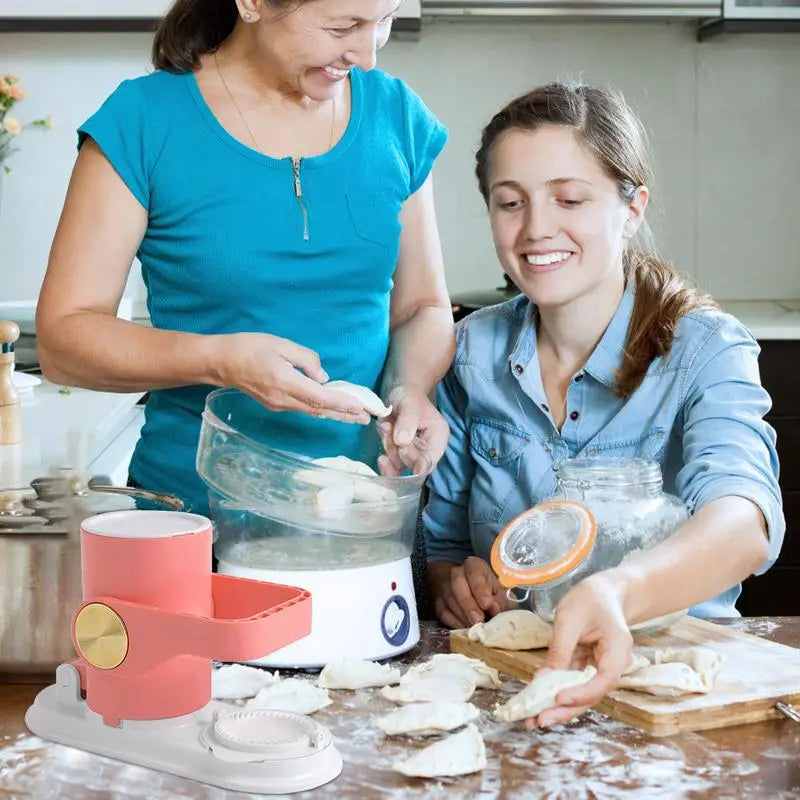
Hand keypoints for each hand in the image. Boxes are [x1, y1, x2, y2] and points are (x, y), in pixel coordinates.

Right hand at [220, 333, 370, 423]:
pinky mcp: (276, 405)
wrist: (221, 362)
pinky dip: (322, 410)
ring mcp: (278, 405)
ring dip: (335, 415)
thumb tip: (323, 377)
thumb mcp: (281, 344)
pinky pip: (304, 409)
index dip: (341, 403)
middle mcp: (282, 399)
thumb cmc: (249, 347)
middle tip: (366, 418)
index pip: (319, 397)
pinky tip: (333, 410)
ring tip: (355, 417)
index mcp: (284, 382)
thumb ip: (306, 360)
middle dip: (344, 414)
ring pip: (312, 412)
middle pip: (319, 410)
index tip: (359, 407)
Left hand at [376, 385, 448, 475]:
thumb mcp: (409, 404)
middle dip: (400, 450)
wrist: (398, 394)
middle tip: (388, 428)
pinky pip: (392, 467)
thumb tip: (401, 442)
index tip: (416, 470)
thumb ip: (407, 422)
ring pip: (400, 464)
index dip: (424, 465)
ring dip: (390, 448)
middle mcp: (428, 449)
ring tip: (386, 426)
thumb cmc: (409, 396)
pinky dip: (385, 462)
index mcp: (438, 436)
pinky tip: (381, 457)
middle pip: (415, 463)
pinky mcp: (399, 456)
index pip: (432, 457)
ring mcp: (413, 454)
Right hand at [431, 557, 511, 628]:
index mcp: (474, 566)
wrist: (467, 589)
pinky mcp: (438, 603)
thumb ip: (499, 600)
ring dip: (463, 616)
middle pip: (458, 585)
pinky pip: (443, 613)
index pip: (474, 573)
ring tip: (475, 628)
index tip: (487, 604)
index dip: (480, 589)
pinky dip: (455, 623)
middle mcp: (457, 573)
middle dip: (469, 605)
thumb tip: (495, 610)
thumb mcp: (497, 590)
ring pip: (450, 600)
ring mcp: (445, 588)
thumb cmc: (487, 590)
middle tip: (478, 620)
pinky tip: (465, 629)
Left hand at [525, 571, 632, 728]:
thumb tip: (542, 680)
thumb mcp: (569, 618)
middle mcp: (616, 664)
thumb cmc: (589, 598)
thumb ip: (559, 650)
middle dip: (565, 710)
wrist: (604, 591)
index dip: (581, 693)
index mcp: (618, 648)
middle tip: (538, 720)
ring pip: (585, 695)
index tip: (557, 698)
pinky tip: (540, 704)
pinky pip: (578, 686)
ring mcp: (605, 669)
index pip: (603, 679)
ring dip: (560, 708)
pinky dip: (560, 695)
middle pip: (593, 694)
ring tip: (534, 719)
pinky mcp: (592, 669)